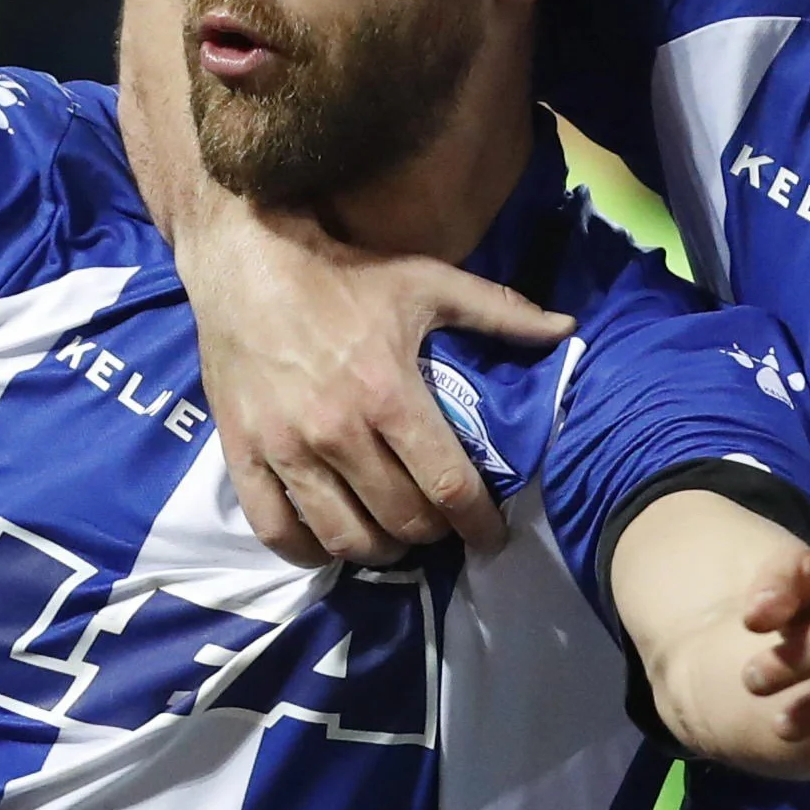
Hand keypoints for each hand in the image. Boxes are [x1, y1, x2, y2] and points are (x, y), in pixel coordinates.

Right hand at [169, 202, 570, 565]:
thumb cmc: (344, 273)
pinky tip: (327, 543)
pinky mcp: (243, 453)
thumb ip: (500, 312)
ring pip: (343, 536)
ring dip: (377, 550)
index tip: (491, 537)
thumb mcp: (428, 283)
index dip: (478, 523)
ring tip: (391, 537)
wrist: (247, 258)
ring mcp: (287, 448)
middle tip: (439, 525)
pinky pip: (276, 529)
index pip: (447, 486)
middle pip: (401, 519)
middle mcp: (338, 432)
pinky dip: (307, 551)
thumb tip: (566, 328)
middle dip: (431, 533)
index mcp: (389, 395)